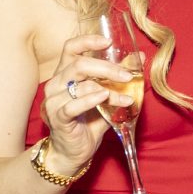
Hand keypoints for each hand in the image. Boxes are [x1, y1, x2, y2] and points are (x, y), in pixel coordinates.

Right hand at [39, 34, 135, 172]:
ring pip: (81, 86)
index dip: (88, 41)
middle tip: (127, 76)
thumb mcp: (107, 96)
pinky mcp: (57, 117)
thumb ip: (119, 77)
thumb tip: (139, 58)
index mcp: (65, 73)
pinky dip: (91, 100)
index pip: (70, 48)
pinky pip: (73, 105)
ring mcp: (53, 100)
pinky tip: (105, 98)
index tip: (108, 42)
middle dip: (107, 68)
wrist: (74, 152)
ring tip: (126, 99)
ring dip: (108, 91)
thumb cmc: (89, 121)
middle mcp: (56, 83)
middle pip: (79, 65)